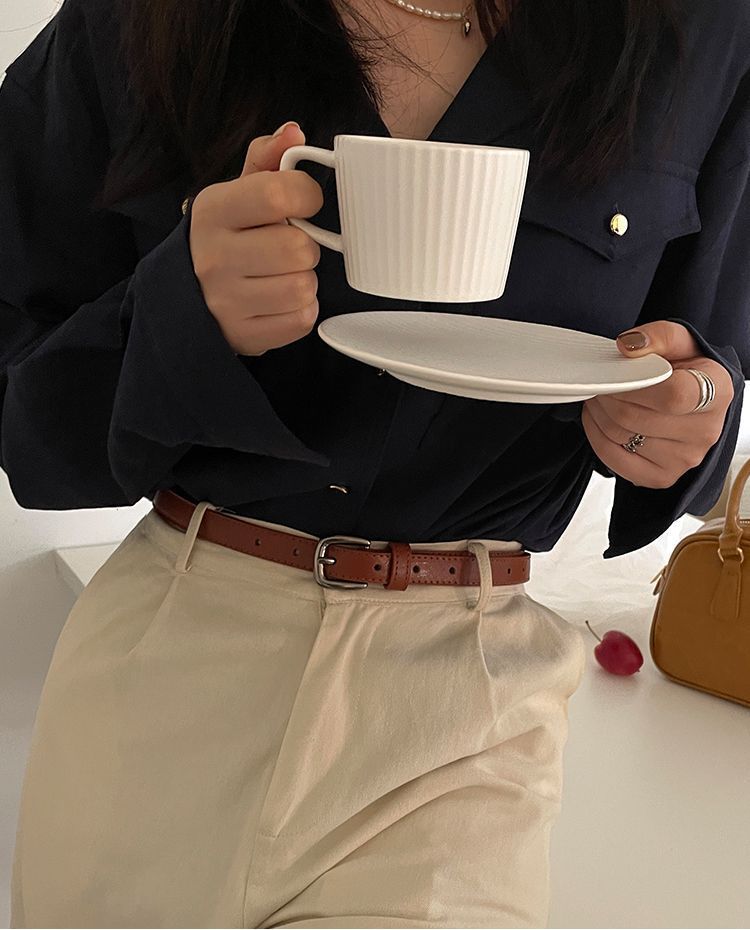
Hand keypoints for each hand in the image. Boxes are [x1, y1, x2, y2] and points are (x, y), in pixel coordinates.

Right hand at [189, 120, 323, 354]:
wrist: (186, 298)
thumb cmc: (224, 238)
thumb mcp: (234, 193)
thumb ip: (266, 160)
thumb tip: (294, 133)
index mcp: (214, 210)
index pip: (279, 195)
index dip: (306, 196)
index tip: (301, 202)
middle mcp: (215, 257)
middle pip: (299, 248)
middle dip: (304, 246)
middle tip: (286, 247)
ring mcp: (227, 301)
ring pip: (303, 287)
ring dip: (303, 280)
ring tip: (281, 275)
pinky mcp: (244, 335)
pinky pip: (301, 319)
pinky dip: (301, 311)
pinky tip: (280, 300)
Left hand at [582, 321, 734, 488]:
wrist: (695, 402)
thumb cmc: (687, 372)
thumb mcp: (680, 343)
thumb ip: (658, 336)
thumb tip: (628, 347)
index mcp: (717, 393)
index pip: (673, 395)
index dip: (636, 385)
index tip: (620, 375)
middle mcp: (705, 431)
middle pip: (635, 416)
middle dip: (607, 396)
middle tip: (601, 384)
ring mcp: (684, 459)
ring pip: (620, 436)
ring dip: (598, 414)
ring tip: (600, 398)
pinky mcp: (661, 477)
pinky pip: (614, 460)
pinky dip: (596, 437)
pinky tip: (599, 421)